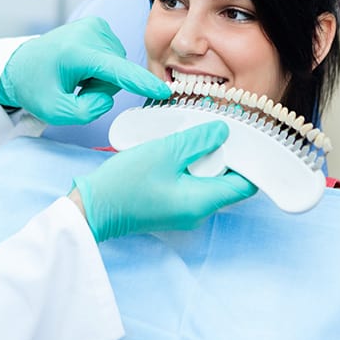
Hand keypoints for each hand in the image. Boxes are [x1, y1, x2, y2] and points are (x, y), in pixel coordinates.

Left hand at [0, 17, 169, 124]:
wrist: (23, 65)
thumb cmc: (35, 87)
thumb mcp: (54, 111)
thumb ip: (85, 112)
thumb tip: (106, 98)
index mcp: (76, 52)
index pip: (115, 70)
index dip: (141, 83)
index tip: (162, 90)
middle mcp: (88, 33)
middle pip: (117, 74)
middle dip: (101, 87)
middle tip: (75, 87)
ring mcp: (95, 26)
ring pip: (118, 66)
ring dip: (101, 78)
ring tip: (76, 75)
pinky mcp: (99, 26)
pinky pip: (114, 57)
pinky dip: (101, 68)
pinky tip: (82, 66)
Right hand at [71, 121, 256, 241]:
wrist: (91, 208)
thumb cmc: (125, 183)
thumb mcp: (165, 152)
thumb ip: (199, 141)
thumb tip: (224, 132)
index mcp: (202, 202)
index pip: (245, 185)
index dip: (249, 160)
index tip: (244, 137)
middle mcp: (198, 211)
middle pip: (227, 180)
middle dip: (223, 153)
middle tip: (213, 127)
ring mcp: (184, 210)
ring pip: (207, 179)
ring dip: (203, 157)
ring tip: (192, 134)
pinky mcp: (171, 205)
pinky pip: (191, 183)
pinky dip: (189, 165)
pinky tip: (176, 148)